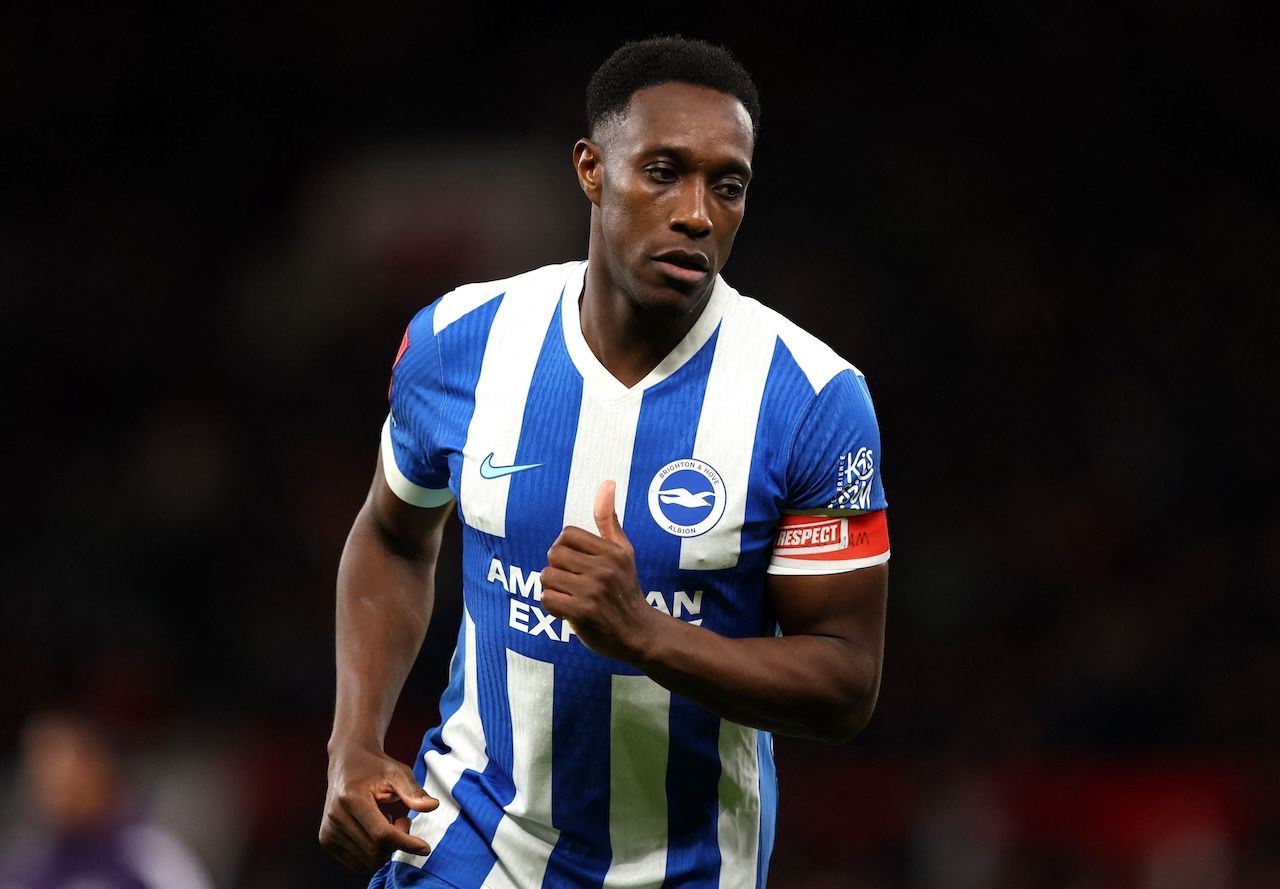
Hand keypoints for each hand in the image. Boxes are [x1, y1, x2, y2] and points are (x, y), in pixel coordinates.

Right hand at [319, 743, 438, 871]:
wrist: (347, 762)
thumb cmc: (376, 767)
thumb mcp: (398, 772)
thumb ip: (414, 792)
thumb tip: (433, 806)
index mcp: (351, 798)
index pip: (381, 834)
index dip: (406, 843)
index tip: (425, 848)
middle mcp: (335, 816)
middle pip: (375, 850)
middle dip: (397, 843)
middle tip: (404, 821)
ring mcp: (328, 830)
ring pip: (367, 860)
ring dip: (386, 849)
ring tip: (389, 822)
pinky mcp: (326, 839)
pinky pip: (357, 863)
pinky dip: (373, 854)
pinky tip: (376, 831)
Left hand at [541, 480, 658, 662]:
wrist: (639, 634)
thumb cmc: (626, 589)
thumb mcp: (623, 551)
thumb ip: (609, 519)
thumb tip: (607, 483)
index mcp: (612, 551)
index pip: (566, 535)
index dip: (564, 550)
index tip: (575, 565)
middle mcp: (604, 567)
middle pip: (553, 554)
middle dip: (556, 570)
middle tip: (571, 583)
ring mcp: (594, 590)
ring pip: (547, 577)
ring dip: (553, 590)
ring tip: (570, 598)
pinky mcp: (583, 612)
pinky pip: (547, 599)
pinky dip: (552, 607)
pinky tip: (567, 612)